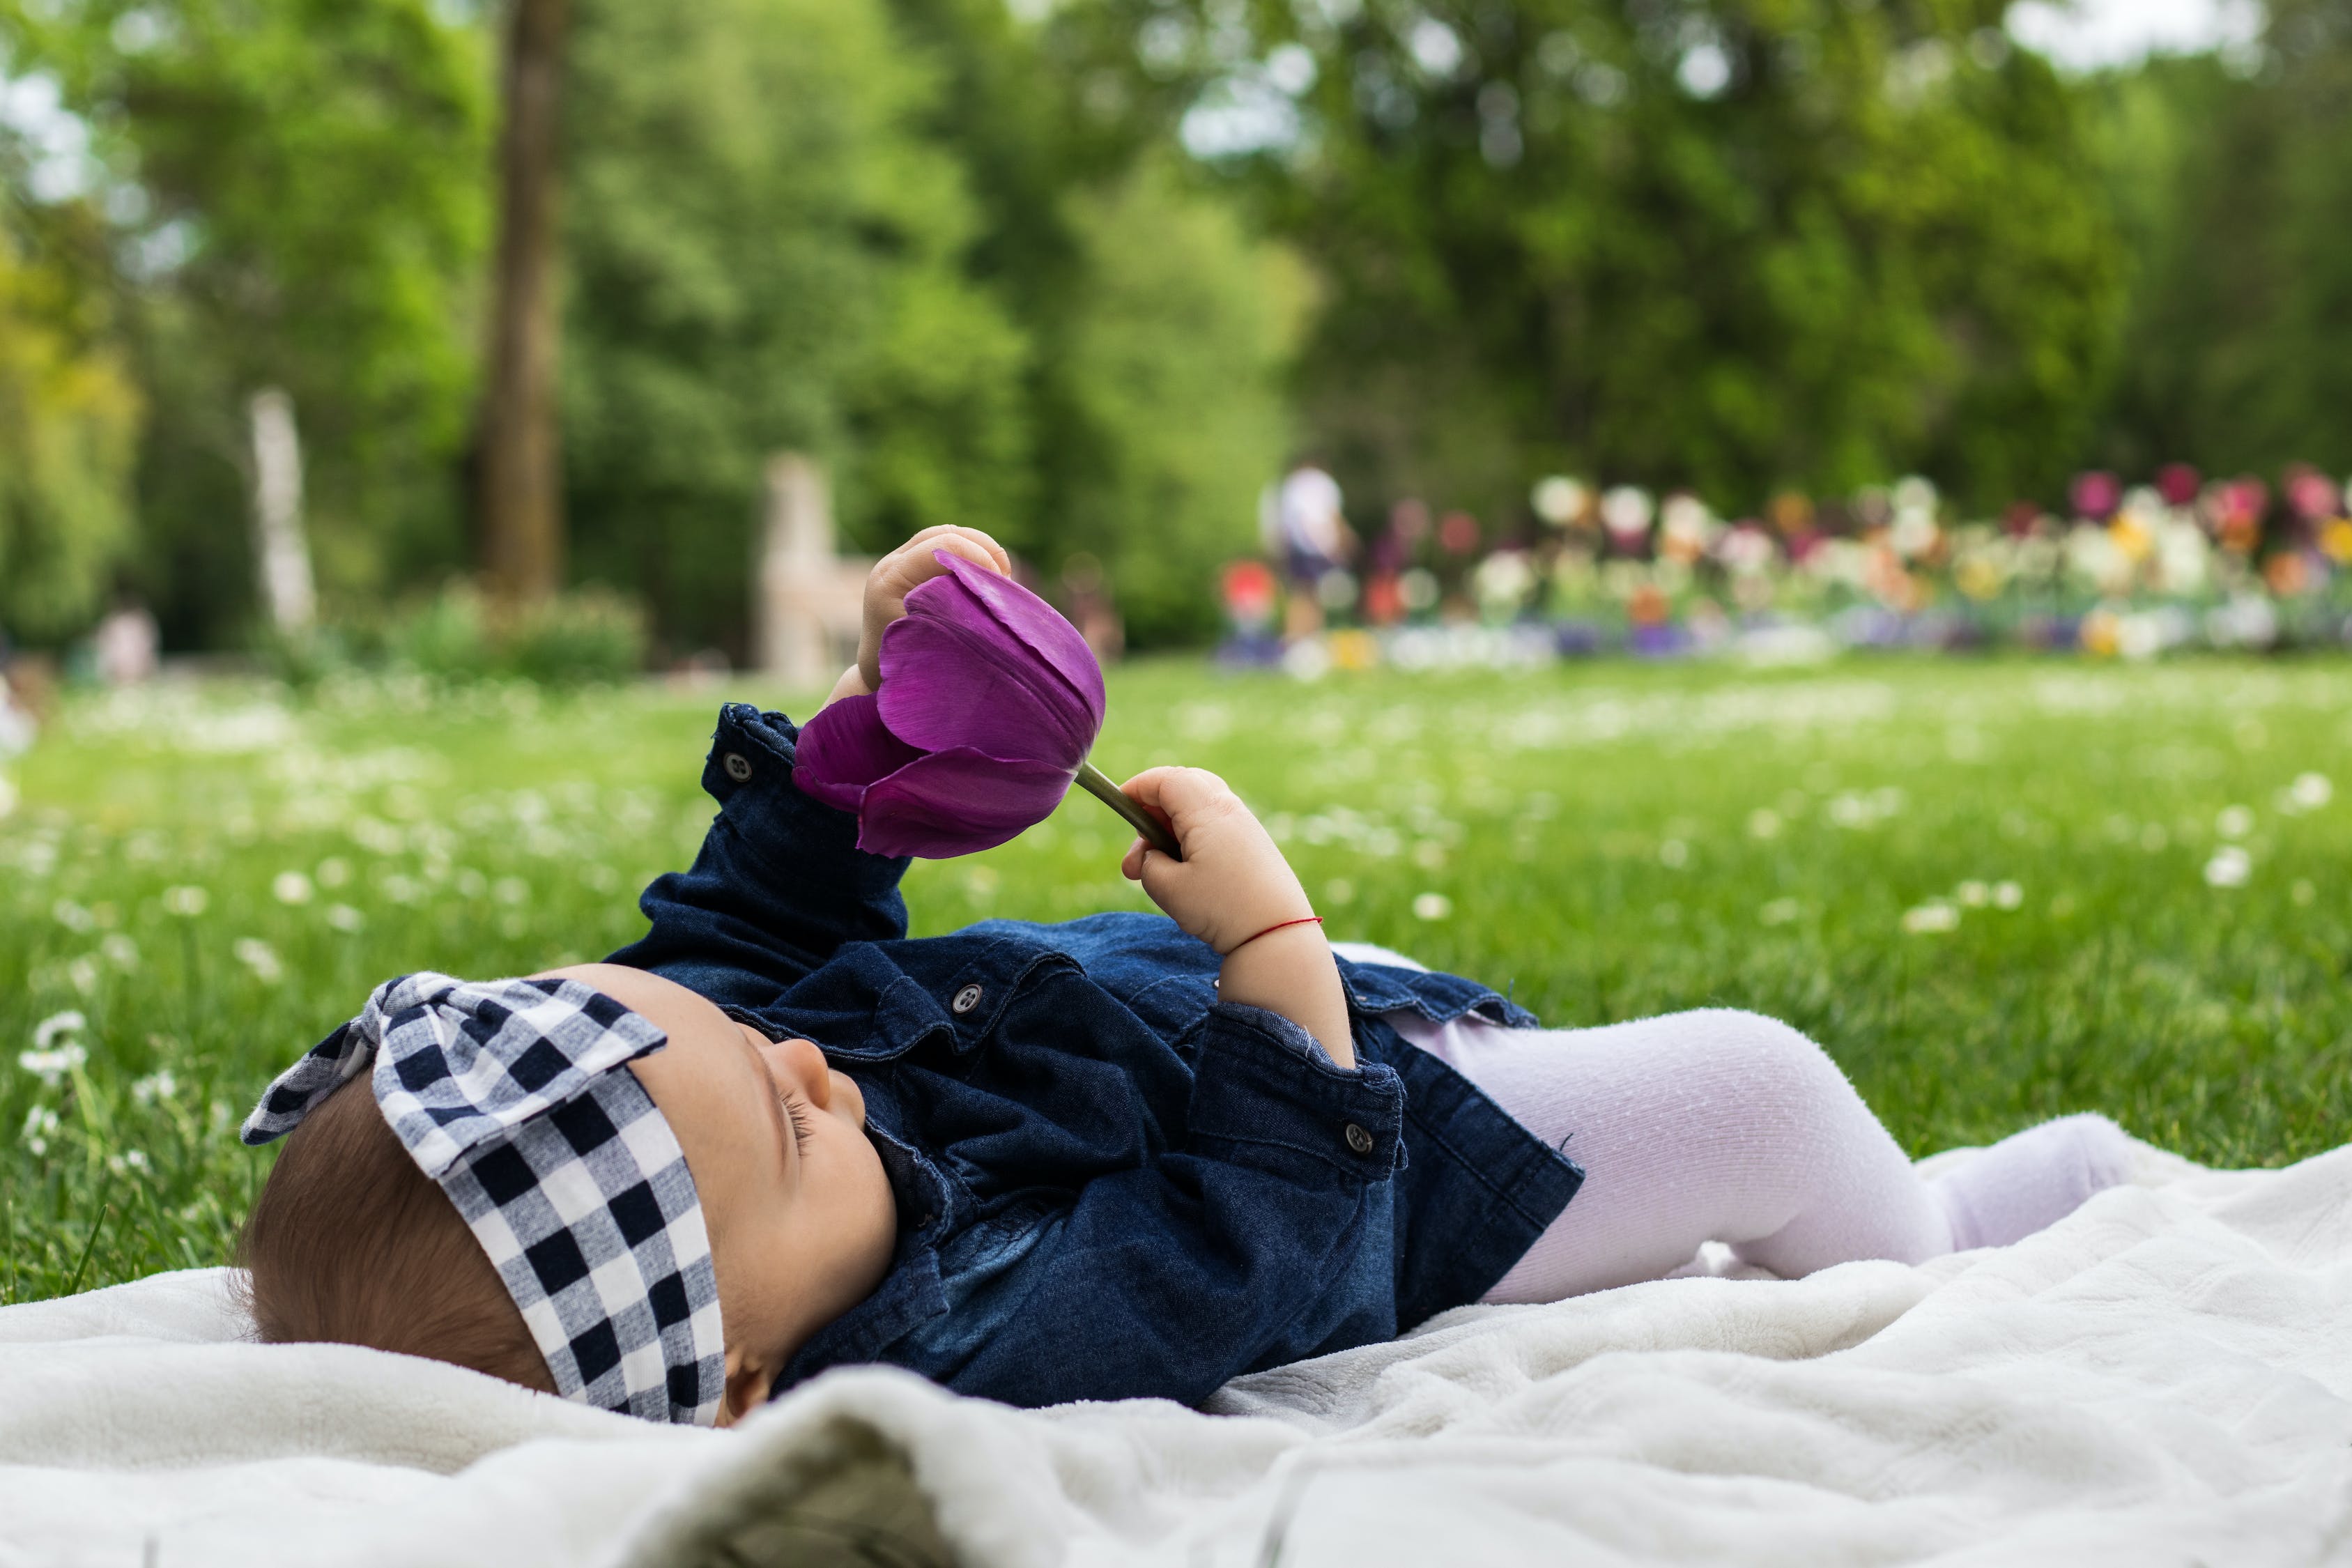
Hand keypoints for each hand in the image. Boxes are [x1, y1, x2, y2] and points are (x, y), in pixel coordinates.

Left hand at [854, 526, 1013, 694]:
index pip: (941, 547)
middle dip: (984, 549)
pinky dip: (973, 556)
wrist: (879, 673)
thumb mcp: (936, 643)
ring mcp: (899, 561)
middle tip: (1004, 580)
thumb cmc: (908, 667)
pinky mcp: (911, 565)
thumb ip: (960, 615)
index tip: (1000, 585)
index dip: (979, 558)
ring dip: (981, 550)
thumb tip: (997, 594)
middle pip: (945, 533)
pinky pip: (946, 547)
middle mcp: (892, 563)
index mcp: (891, 579)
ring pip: (948, 535)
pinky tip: (989, 578)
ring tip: (1000, 577)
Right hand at [1117, 768, 1311, 954]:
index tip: (1120, 804)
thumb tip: (1151, 855)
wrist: (1277, 933)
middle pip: (1184, 785)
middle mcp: (1229, 809)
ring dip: (1172, 829)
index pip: (1167, 779)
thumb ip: (1148, 863)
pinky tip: (1187, 873)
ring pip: (1199, 807)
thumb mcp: (1167, 888)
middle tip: (1142, 845)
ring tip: (1157, 871)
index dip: (1138, 787)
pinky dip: (1193, 838)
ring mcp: (1245, 825)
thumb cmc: (1221, 909)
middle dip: (1154, 808)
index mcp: (1207, 812)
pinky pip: (1215, 825)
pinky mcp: (1253, 843)